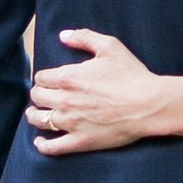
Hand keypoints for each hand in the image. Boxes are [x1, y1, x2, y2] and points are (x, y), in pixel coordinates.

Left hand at [26, 30, 167, 153]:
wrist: (148, 105)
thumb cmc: (131, 75)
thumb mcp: (110, 47)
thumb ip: (84, 37)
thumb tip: (63, 36)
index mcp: (68, 77)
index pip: (41, 78)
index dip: (44, 78)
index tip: (49, 80)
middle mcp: (64, 100)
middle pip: (37, 97)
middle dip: (38, 95)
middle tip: (43, 95)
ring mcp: (70, 123)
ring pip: (39, 120)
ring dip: (34, 116)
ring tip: (35, 115)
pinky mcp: (80, 141)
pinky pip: (53, 147)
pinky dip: (42, 145)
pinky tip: (40, 142)